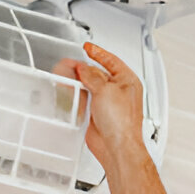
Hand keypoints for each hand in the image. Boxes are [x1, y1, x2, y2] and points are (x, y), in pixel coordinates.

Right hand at [55, 42, 144, 165]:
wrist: (116, 146)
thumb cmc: (121, 122)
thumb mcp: (105, 90)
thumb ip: (92, 77)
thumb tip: (83, 69)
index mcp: (128, 81)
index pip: (112, 61)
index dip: (98, 53)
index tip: (88, 47)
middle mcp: (119, 91)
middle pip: (98, 73)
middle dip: (84, 68)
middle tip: (70, 64)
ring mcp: (108, 103)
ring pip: (90, 87)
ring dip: (78, 81)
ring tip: (66, 75)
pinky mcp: (98, 114)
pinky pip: (85, 100)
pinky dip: (76, 95)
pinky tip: (70, 91)